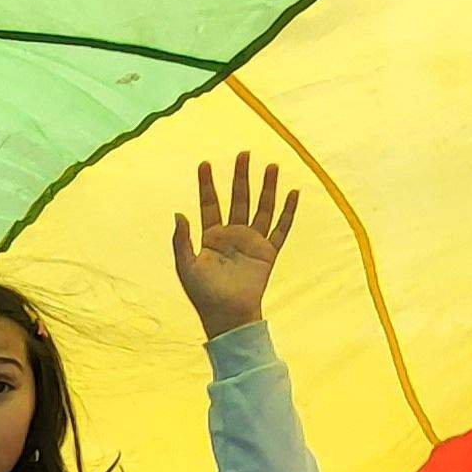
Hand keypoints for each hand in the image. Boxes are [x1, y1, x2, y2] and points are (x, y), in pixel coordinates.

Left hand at [171, 152, 299, 337]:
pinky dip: (288, 212)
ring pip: (261, 208)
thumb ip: (181, 241)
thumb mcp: (186, 267)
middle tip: (243, 154)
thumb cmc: (203, 295)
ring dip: (266, 188)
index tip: (204, 164)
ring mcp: (252, 243)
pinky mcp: (268, 253)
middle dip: (240, 177)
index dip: (206, 184)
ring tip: (271, 166)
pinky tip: (293, 193)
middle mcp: (233, 235)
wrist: (227, 317)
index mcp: (211, 237)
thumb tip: (178, 213)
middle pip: (238, 199)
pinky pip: (281, 229)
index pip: (209, 204)